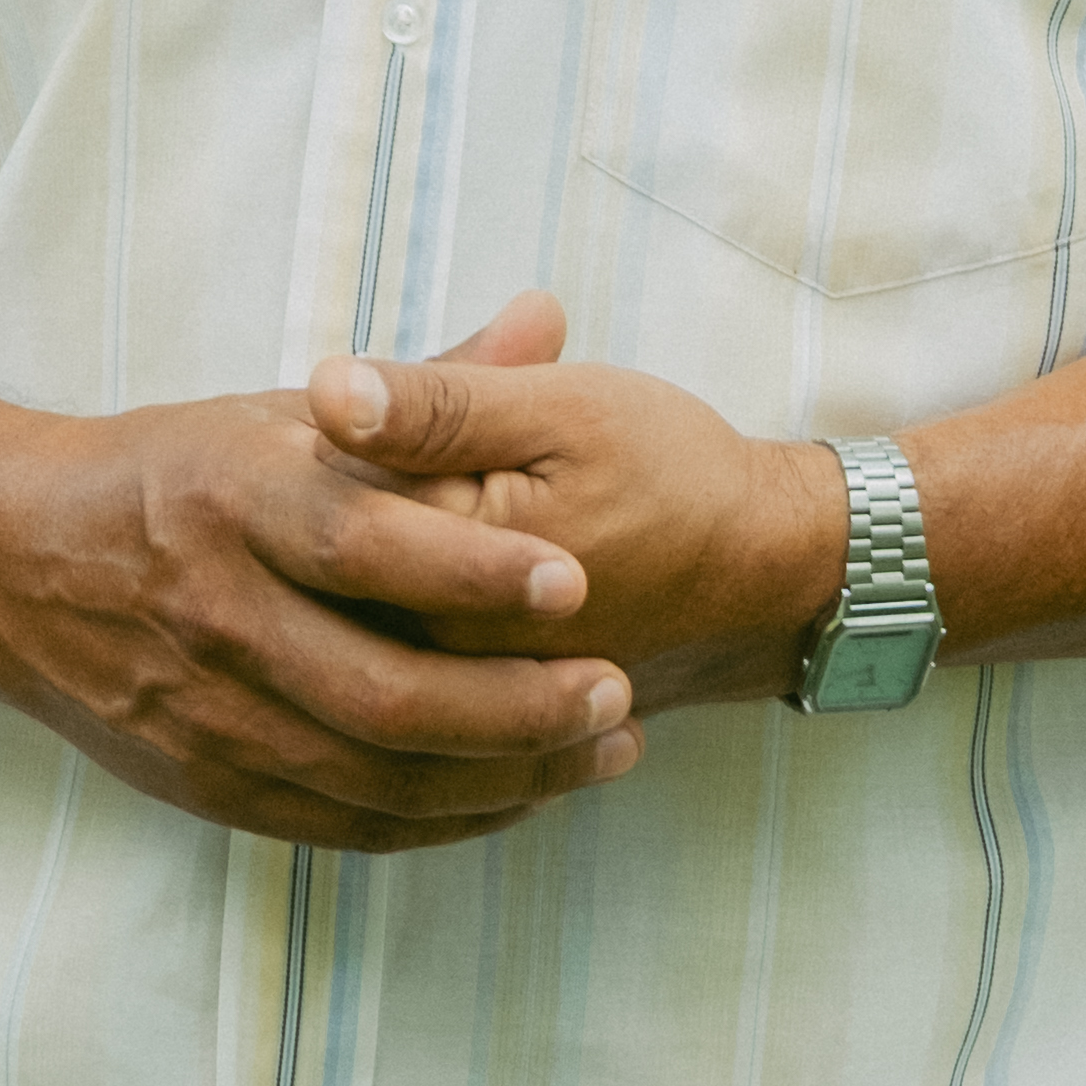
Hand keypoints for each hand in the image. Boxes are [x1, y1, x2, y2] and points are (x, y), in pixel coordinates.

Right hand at [0, 289, 645, 849]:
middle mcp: (218, 611)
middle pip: (386, 691)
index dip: (473, 568)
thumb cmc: (170, 473)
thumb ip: (424, 390)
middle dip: (519, 707)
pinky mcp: (210, 784)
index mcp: (233, 496)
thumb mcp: (281, 411)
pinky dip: (445, 819)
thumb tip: (548, 316)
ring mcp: (210, 712)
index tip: (575, 576)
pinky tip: (520, 793)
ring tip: (604, 751)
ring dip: (506, 775)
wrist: (6, 565)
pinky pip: (349, 823)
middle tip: (620, 695)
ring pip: (378, 775)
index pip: (366, 540)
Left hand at [314, 299, 849, 715]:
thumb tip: (328, 388)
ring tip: (479, 491)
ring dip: (384, 543)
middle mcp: (441, 649)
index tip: (418, 401)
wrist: (756, 568)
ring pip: (363, 600)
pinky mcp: (478, 697)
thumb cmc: (668, 472)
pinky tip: (468, 543)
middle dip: (360, 486)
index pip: (328, 493)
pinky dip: (415, 585)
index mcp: (451, 570)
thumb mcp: (561, 410)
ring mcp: (459, 686)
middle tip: (460, 450)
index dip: (356, 427)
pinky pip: (403, 639)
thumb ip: (439, 404)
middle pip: (336, 558)